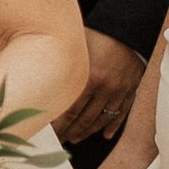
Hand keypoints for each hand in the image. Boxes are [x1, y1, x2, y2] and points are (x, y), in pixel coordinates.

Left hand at [56, 29, 146, 144]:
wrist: (127, 29)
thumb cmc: (96, 35)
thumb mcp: (75, 46)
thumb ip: (60, 64)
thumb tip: (36, 78)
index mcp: (89, 77)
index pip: (69, 109)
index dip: (59, 124)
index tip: (50, 132)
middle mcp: (104, 87)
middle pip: (84, 117)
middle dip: (70, 131)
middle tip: (60, 140)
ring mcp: (119, 91)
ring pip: (101, 119)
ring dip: (87, 131)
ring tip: (75, 139)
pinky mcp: (131, 90)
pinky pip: (121, 113)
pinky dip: (112, 126)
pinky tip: (104, 135)